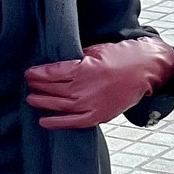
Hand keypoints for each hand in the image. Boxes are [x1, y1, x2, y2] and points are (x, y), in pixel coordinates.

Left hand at [25, 36, 173, 129]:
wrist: (144, 70)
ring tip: (32, 99)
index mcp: (84, 68)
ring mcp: (92, 104)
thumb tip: (53, 66)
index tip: (29, 73)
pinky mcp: (99, 115)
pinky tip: (44, 121)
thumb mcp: (94, 51)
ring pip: (60, 105)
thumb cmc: (119, 56)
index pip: (53, 73)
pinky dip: (58, 122)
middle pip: (54, 89)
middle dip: (38, 86)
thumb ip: (74, 60)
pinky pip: (74, 122)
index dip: (38, 73)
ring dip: (43, 102)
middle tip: (29, 84)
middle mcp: (86, 88)